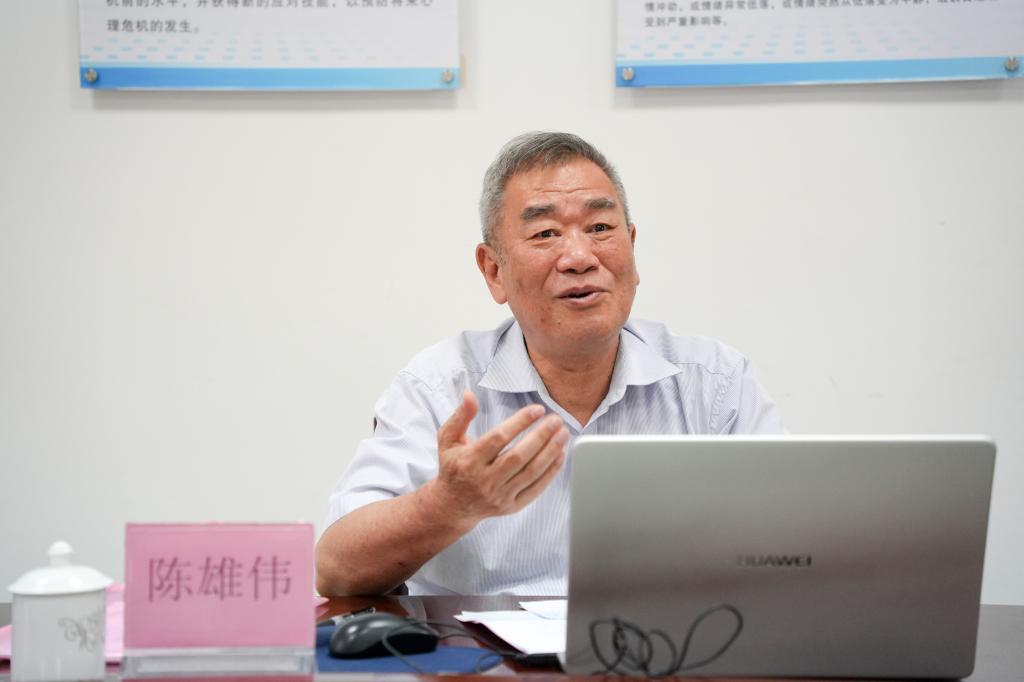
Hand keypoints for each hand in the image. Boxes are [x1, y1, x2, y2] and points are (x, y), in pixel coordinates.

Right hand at [424, 390, 568, 525]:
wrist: (453, 505)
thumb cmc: (453, 467)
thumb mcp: (448, 440)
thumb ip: (460, 416)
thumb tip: (470, 394)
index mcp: (469, 461)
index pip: (498, 438)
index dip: (520, 422)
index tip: (537, 409)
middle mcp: (484, 480)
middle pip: (518, 456)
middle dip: (541, 436)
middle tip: (556, 420)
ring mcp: (499, 495)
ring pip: (531, 472)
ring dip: (550, 451)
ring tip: (563, 433)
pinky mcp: (511, 506)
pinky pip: (536, 488)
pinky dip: (551, 472)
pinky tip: (560, 455)